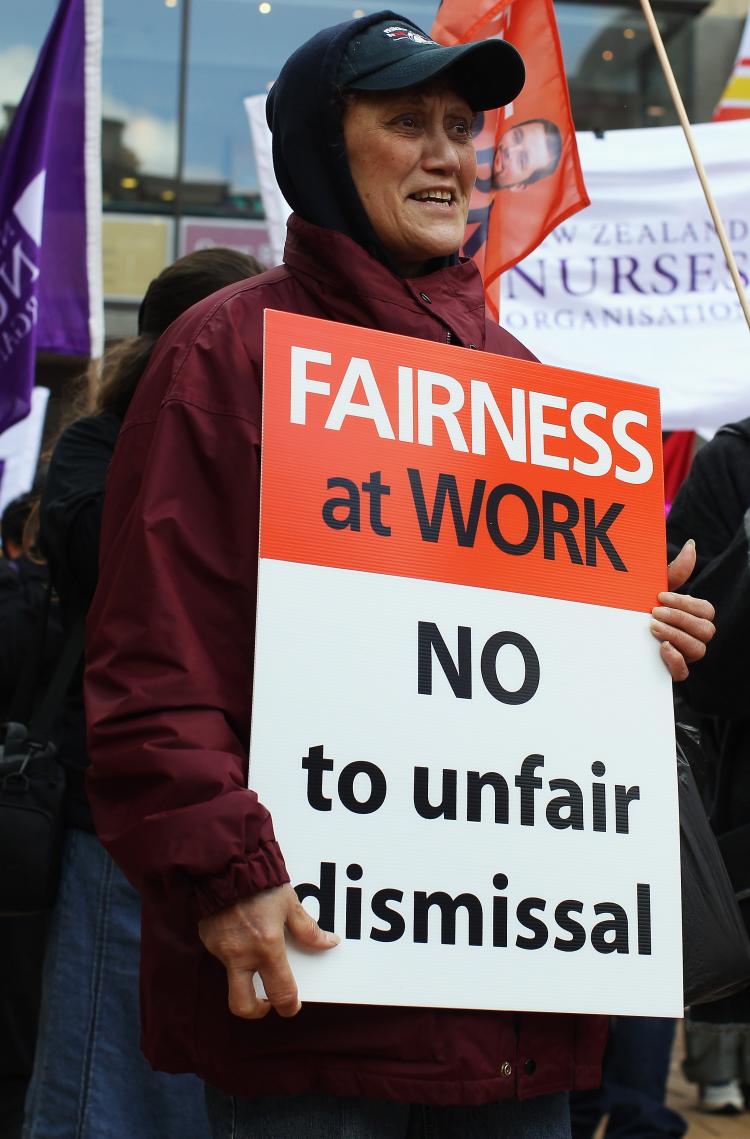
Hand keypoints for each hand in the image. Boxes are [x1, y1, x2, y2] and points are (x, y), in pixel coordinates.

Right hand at [198, 883, 338, 1019]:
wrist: (225, 863)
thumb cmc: (261, 882)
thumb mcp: (290, 904)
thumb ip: (308, 929)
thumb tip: (329, 943)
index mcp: (267, 947)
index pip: (280, 993)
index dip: (289, 1006)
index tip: (292, 1005)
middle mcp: (241, 955)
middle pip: (242, 1006)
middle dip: (256, 1010)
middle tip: (266, 1002)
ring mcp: (221, 950)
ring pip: (231, 977)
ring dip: (245, 975)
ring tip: (256, 954)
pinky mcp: (208, 940)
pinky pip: (222, 955)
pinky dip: (233, 950)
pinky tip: (241, 932)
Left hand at [651, 538, 714, 680]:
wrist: (613, 637)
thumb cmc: (638, 609)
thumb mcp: (652, 591)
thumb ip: (673, 572)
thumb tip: (691, 545)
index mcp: (692, 617)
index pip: (705, 610)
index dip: (686, 603)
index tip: (660, 596)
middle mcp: (692, 637)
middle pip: (706, 630)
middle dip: (680, 619)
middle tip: (654, 612)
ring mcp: (683, 656)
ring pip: (699, 650)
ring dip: (677, 636)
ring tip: (653, 627)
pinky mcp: (670, 672)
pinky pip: (684, 672)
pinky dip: (676, 660)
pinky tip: (662, 648)